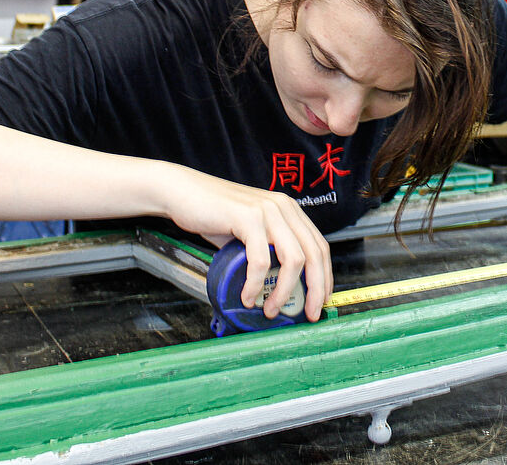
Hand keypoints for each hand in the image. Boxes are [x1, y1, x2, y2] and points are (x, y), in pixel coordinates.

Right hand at [158, 169, 331, 321]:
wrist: (182, 192)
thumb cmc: (213, 214)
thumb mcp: (249, 232)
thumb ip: (266, 252)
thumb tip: (276, 289)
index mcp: (289, 210)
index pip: (319, 246)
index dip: (324, 276)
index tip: (320, 301)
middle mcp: (283, 208)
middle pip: (314, 254)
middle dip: (315, 289)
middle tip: (308, 314)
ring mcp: (267, 211)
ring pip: (292, 259)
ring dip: (284, 291)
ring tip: (271, 310)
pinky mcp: (247, 218)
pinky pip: (260, 260)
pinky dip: (255, 284)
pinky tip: (247, 297)